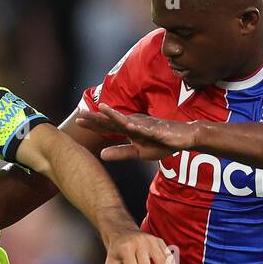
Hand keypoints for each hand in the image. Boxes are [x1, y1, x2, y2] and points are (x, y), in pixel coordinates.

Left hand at [73, 103, 196, 161]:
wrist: (185, 137)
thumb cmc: (161, 143)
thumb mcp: (138, 152)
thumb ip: (120, 152)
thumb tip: (101, 154)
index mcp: (129, 129)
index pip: (108, 126)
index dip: (93, 123)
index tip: (77, 120)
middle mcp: (135, 123)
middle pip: (113, 120)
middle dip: (97, 116)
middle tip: (79, 113)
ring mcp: (147, 126)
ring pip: (128, 120)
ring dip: (115, 114)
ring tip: (102, 108)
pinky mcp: (159, 130)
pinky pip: (148, 128)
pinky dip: (139, 126)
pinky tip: (129, 124)